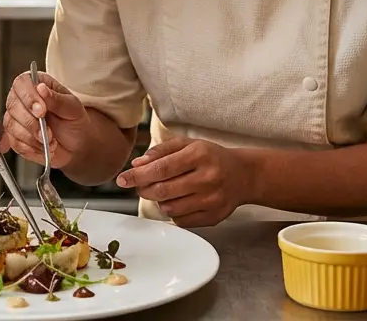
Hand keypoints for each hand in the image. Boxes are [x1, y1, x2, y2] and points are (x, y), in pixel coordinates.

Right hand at [0, 71, 94, 167]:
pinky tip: (44, 147)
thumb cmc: (74, 121)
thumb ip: (57, 99)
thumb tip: (41, 88)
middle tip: (48, 132)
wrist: (77, 145)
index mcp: (36, 85)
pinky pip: (14, 142)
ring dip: (32, 138)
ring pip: (11, 126)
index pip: (21, 84)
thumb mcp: (72, 108)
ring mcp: (16, 118)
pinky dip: (31, 148)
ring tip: (50, 141)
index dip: (28, 97)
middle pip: (12, 105)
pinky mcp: (14, 137)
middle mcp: (22, 99)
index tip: (42, 111)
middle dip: (31, 123)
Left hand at [115, 137, 254, 227]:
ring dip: (159, 201)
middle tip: (141, 185)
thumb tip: (137, 164)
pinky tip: (178, 201)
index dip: (137, 176)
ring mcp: (211, 200)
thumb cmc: (211, 157)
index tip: (122, 179)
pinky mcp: (213, 217)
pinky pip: (181, 221)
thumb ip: (161, 151)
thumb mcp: (188, 144)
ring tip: (164, 191)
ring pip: (170, 208)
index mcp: (199, 155)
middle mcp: (207, 178)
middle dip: (144, 189)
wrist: (244, 175)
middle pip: (163, 190)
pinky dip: (173, 212)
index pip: (161, 168)